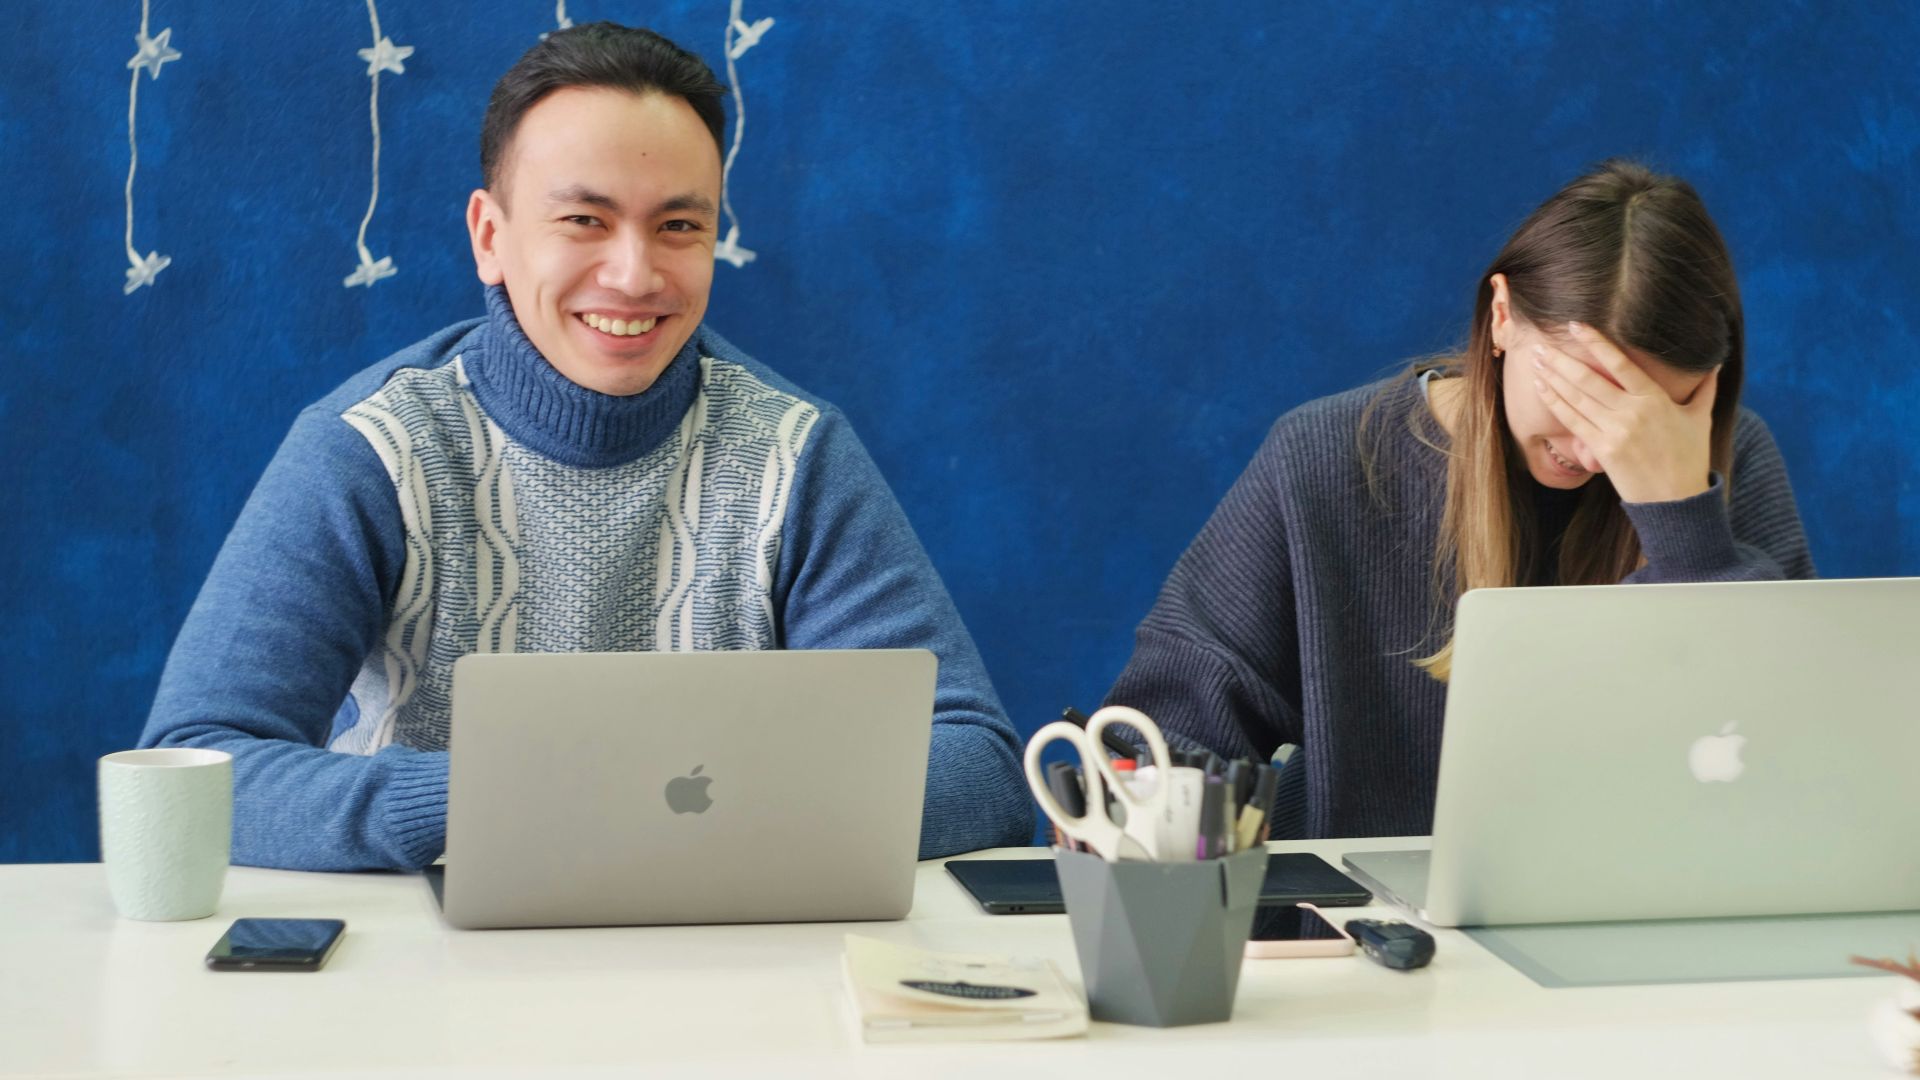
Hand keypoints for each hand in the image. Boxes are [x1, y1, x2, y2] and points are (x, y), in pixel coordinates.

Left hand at [1529, 322, 1716, 502]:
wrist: (1677, 500)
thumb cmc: (1689, 458)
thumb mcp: (1700, 419)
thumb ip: (1704, 389)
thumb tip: (1715, 364)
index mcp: (1655, 399)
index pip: (1620, 363)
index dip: (1596, 342)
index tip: (1575, 326)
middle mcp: (1632, 412)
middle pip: (1589, 379)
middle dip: (1561, 360)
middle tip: (1540, 344)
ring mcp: (1614, 431)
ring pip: (1576, 398)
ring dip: (1552, 377)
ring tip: (1535, 360)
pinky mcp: (1602, 450)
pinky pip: (1573, 421)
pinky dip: (1555, 403)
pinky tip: (1541, 388)